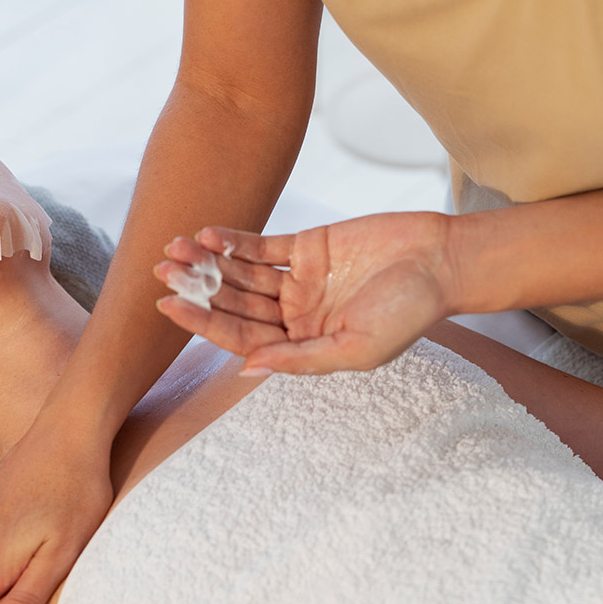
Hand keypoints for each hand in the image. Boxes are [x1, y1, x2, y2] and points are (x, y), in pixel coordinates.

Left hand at [154, 212, 456, 373]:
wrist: (441, 262)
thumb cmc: (408, 314)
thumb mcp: (356, 348)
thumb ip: (302, 359)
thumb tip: (247, 369)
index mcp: (302, 346)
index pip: (241, 337)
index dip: (203, 323)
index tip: (168, 308)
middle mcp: (294, 315)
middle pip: (235, 304)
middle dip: (198, 290)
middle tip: (161, 273)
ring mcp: (299, 280)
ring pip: (242, 274)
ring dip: (210, 263)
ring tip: (176, 249)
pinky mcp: (308, 246)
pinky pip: (264, 246)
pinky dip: (236, 241)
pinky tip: (208, 235)